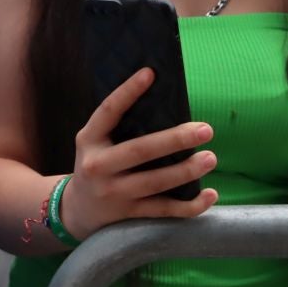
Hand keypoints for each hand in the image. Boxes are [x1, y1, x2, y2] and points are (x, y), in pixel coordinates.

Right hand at [58, 68, 219, 239]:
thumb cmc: (97, 165)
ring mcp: (113, 192)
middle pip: (139, 151)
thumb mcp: (95, 143)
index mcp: (90, 140)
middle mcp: (98, 166)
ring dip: (186, 171)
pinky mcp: (128, 214)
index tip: (150, 73)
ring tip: (210, 158)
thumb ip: (119, 127)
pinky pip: (163, 210)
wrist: (77, 210)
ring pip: (155, 182)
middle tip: (205, 129)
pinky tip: (210, 194)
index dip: (128, 92)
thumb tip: (165, 101)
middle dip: (175, 140)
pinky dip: (189, 206)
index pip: (108, 111)